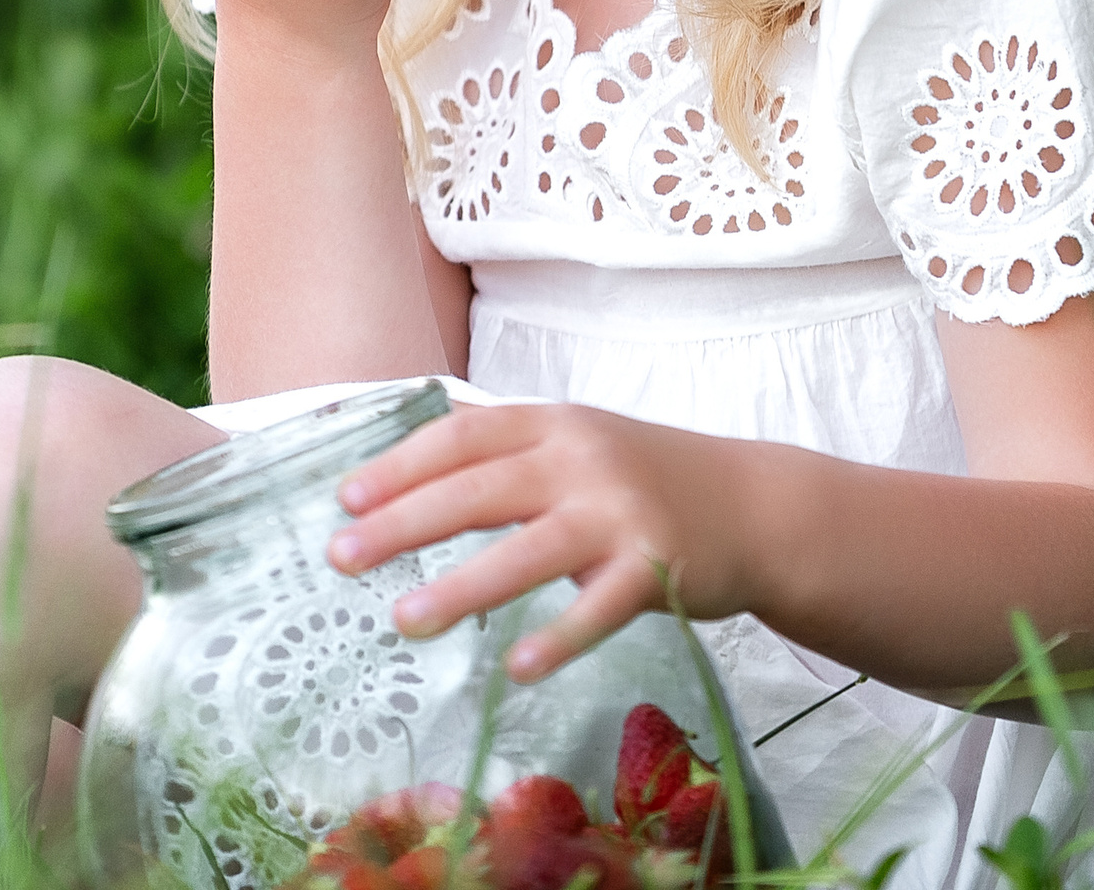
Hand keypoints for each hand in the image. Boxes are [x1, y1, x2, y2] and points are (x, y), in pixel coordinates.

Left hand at [325, 404, 752, 679]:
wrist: (752, 504)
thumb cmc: (643, 477)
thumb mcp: (575, 442)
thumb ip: (506, 450)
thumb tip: (412, 459)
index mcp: (551, 423)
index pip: (461, 436)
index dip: (400, 465)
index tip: (345, 498)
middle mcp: (580, 459)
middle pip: (478, 490)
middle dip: (403, 523)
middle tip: (342, 557)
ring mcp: (620, 513)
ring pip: (527, 551)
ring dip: (461, 588)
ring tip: (403, 621)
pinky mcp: (658, 567)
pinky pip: (599, 608)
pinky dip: (557, 637)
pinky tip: (515, 669)